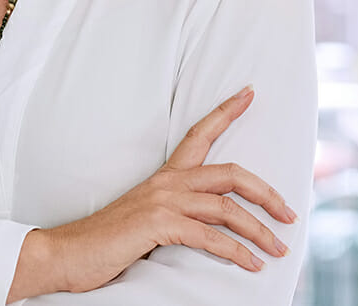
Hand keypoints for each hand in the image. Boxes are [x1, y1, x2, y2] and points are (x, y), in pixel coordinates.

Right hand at [10, 86, 296, 300]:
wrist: (67, 252)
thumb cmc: (106, 239)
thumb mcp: (145, 217)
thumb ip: (173, 212)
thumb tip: (206, 224)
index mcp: (164, 176)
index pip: (199, 133)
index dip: (226, 112)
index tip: (249, 93)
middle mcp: (166, 182)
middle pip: (229, 173)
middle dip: (266, 191)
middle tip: (290, 213)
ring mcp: (162, 201)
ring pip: (226, 206)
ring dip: (259, 229)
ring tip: (278, 250)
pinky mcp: (158, 225)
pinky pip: (208, 235)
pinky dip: (235, 251)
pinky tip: (250, 265)